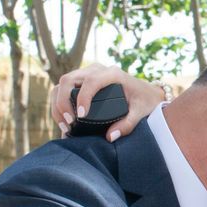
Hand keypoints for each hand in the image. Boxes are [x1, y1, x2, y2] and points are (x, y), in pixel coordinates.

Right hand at [48, 63, 166, 139]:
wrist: (148, 92)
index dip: (82, 98)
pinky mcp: (82, 81)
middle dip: (62, 102)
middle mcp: (96, 70)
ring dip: (57, 104)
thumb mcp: (141, 112)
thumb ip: (128, 124)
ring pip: (62, 83)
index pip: (89, 81)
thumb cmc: (145, 101)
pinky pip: (63, 88)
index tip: (80, 117)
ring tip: (65, 125)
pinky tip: (64, 120)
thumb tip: (110, 136)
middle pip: (68, 79)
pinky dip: (59, 103)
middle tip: (69, 123)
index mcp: (112, 74)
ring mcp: (87, 73)